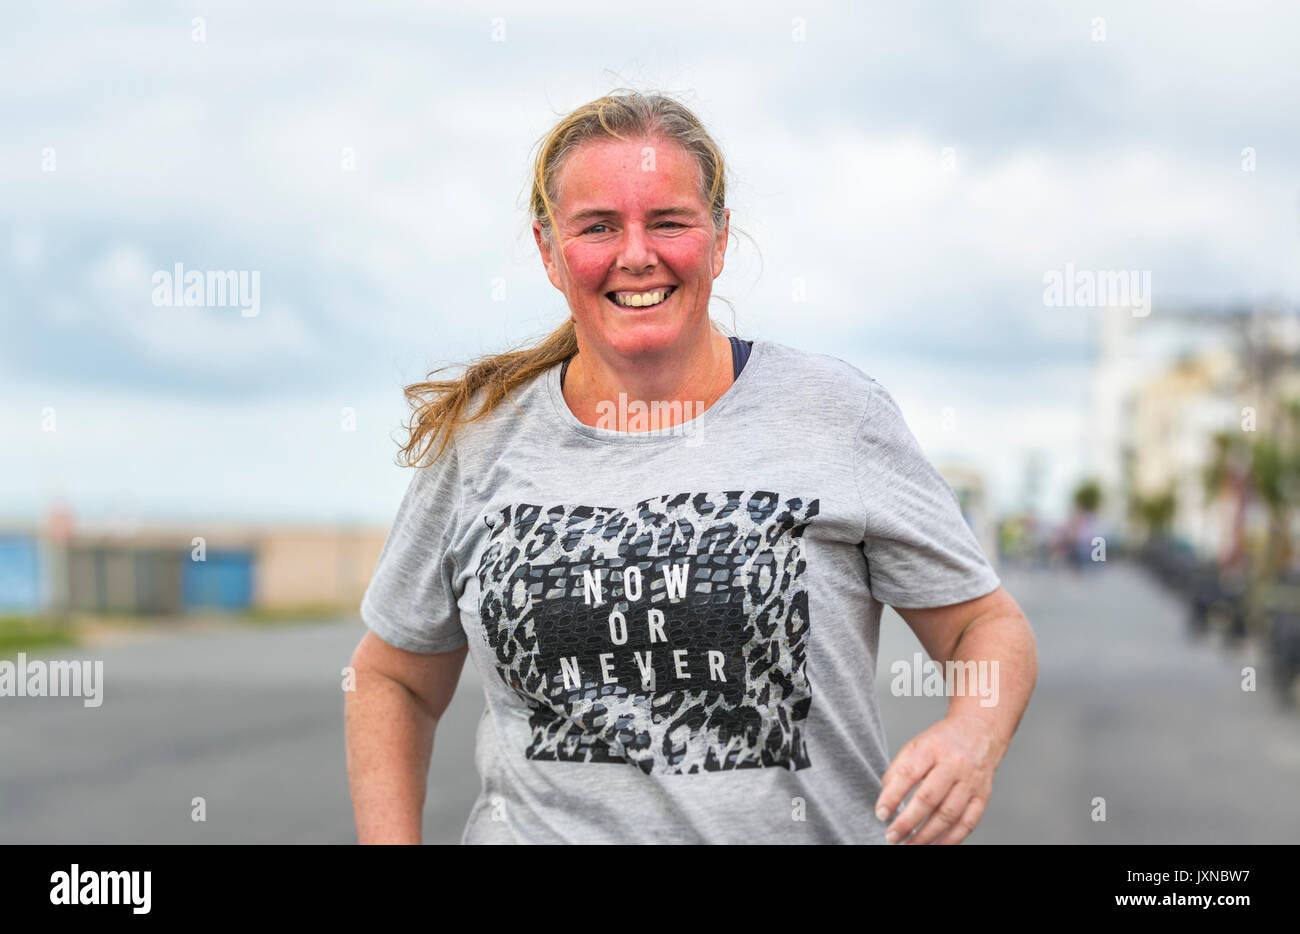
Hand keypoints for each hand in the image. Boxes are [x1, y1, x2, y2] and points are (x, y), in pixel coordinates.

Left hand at [873, 714, 1001, 844]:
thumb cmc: (943, 742)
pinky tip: (936, 845)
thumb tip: (886, 801)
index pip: (908, 774)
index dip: (892, 796)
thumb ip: (899, 770)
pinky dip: (951, 839)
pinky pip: (967, 823)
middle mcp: (953, 764)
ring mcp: (970, 782)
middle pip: (928, 798)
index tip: (880, 814)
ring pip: (948, 814)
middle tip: (892, 836)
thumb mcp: (917, 744)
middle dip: (907, 822)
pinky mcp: (983, 796)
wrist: (979, 732)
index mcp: (932, 748)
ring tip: (909, 844)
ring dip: (926, 835)